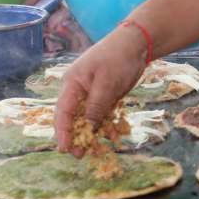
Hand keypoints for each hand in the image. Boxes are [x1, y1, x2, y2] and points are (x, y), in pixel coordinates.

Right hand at [54, 25, 147, 156]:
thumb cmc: (117, 58)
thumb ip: (96, 105)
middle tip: (80, 155)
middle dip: (76, 136)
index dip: (62, 132)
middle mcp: (78, 90)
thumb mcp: (106, 83)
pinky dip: (106, 124)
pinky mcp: (105, 96)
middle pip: (73, 118)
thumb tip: (88, 127)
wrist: (136, 44)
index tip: (64, 149)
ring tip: (99, 150)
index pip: (63, 112)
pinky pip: (102, 114)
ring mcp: (92, 93)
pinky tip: (114, 135)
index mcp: (72, 84)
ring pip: (88, 118)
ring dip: (93, 133)